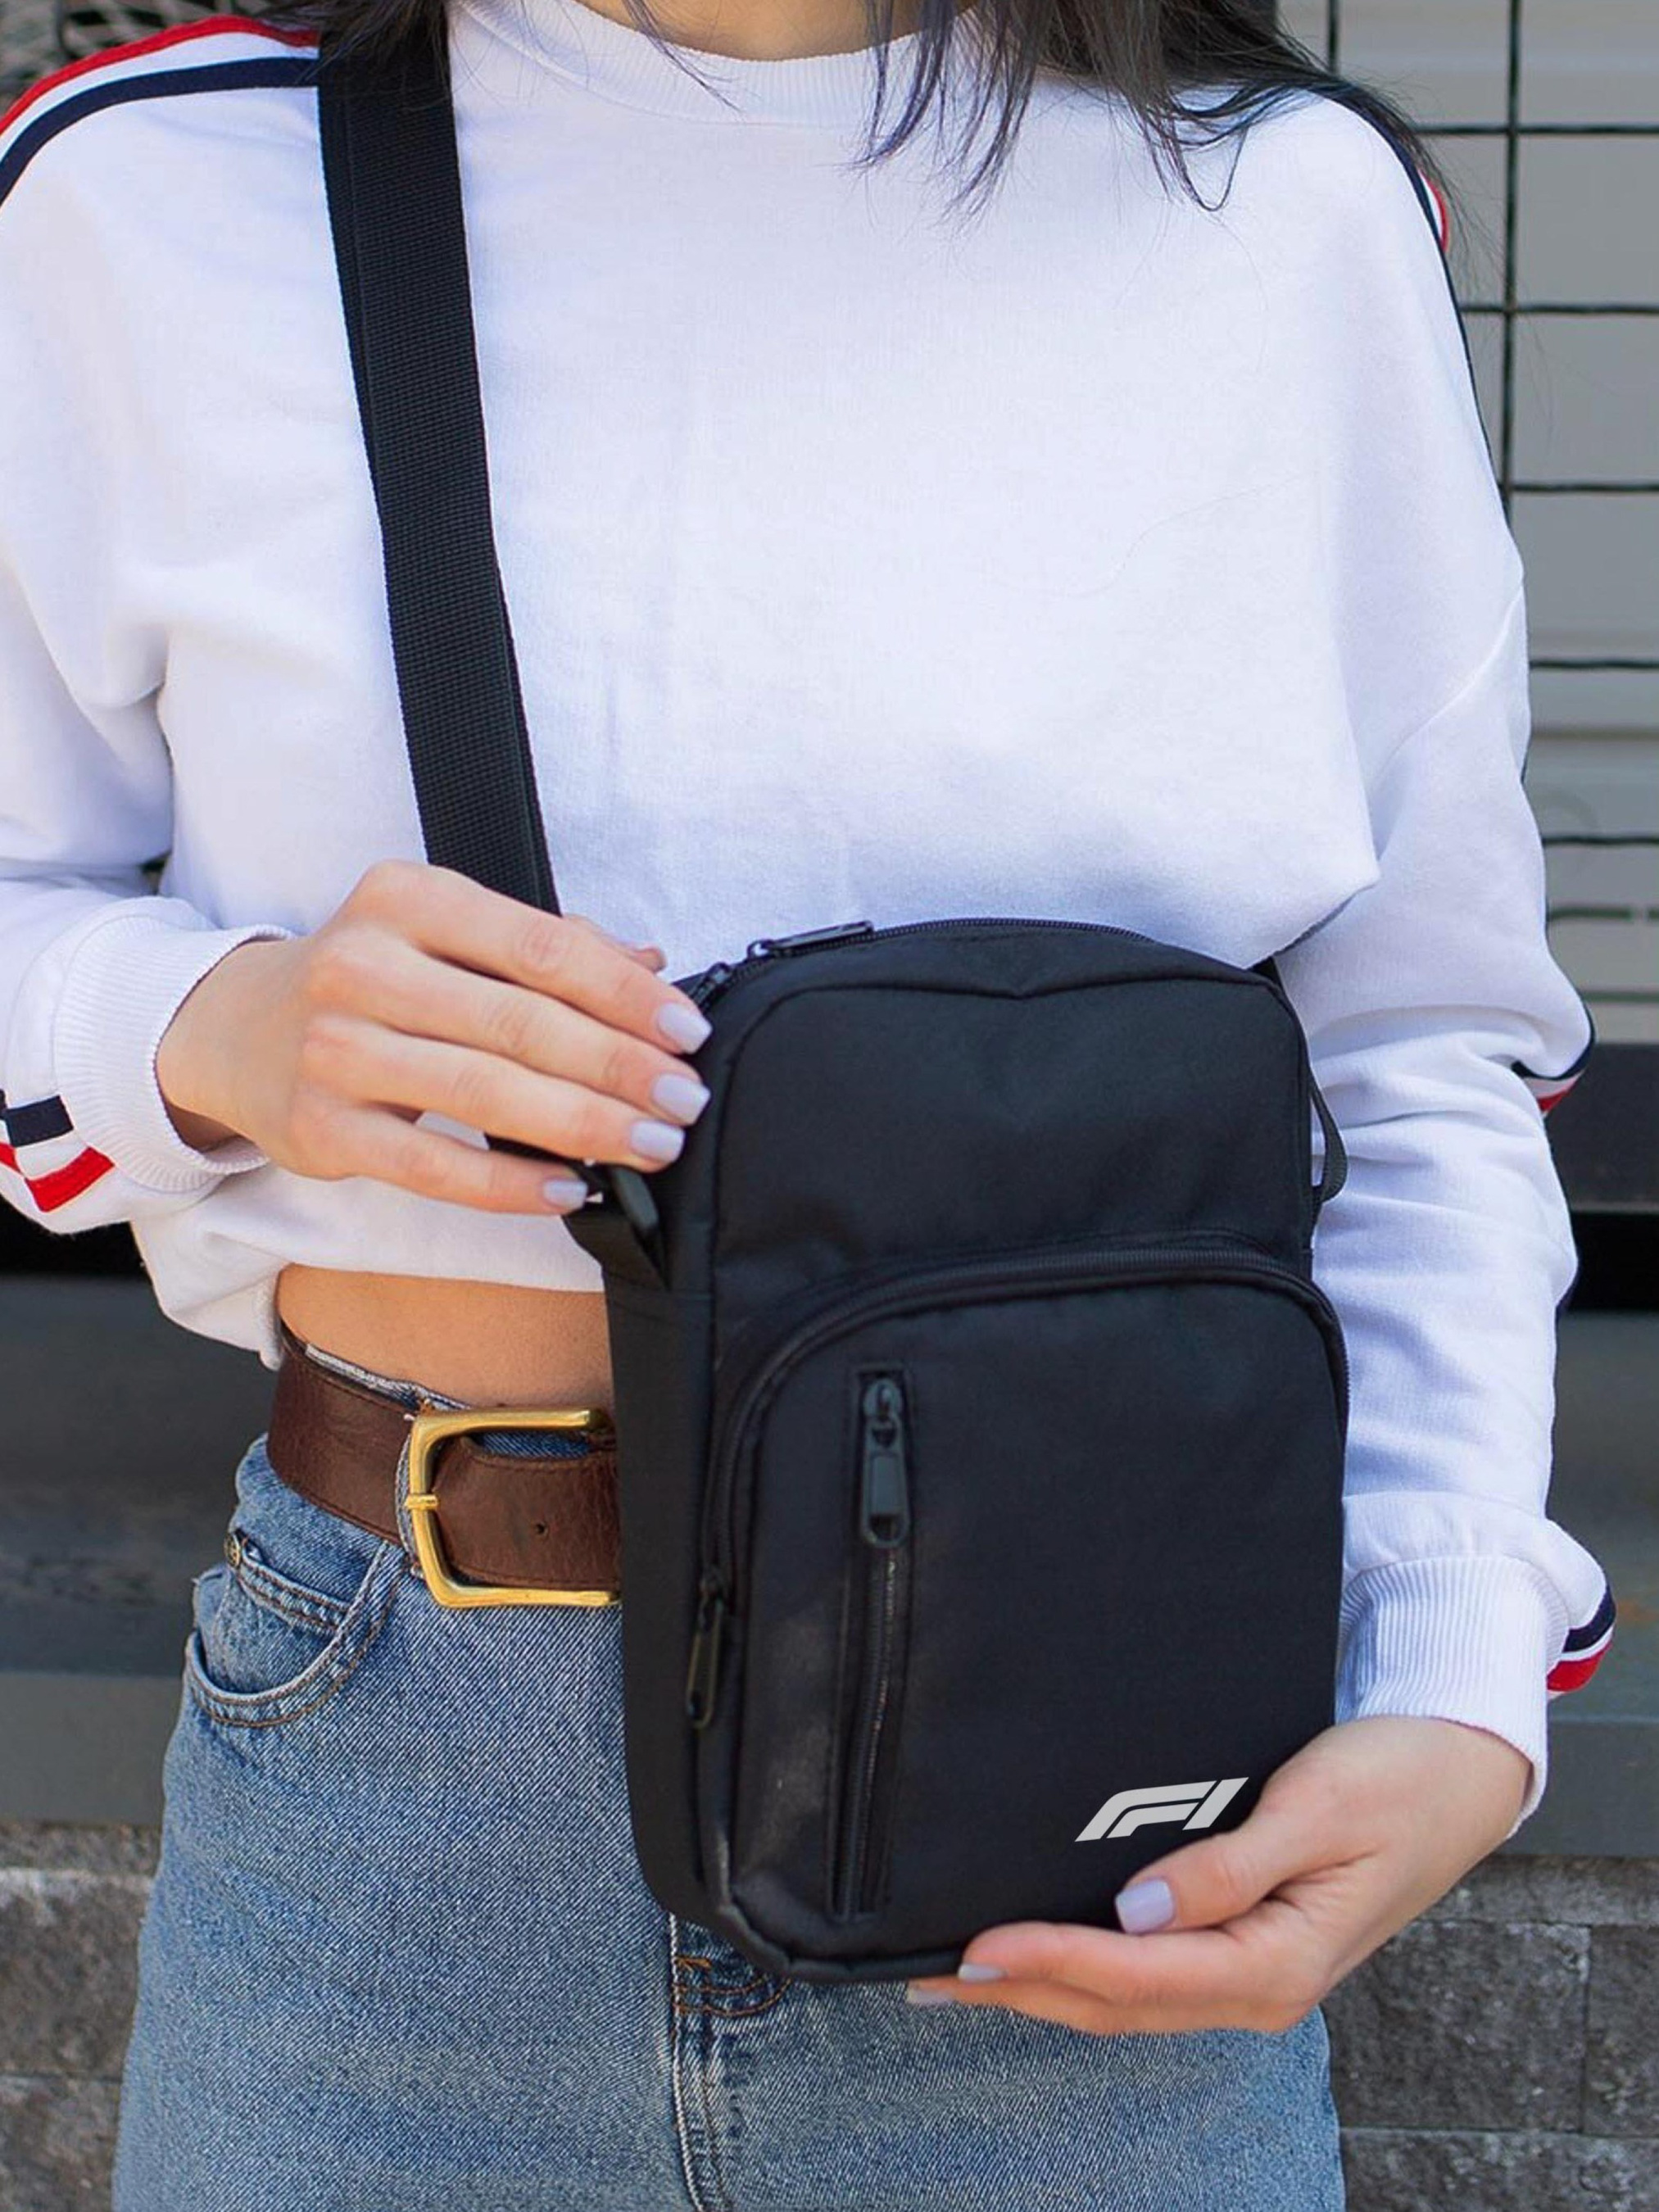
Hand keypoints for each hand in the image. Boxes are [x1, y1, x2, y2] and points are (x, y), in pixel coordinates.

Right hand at [155, 859, 712, 1214]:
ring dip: (583, 1126)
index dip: (626, 995)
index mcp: (408, 897)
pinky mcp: (319, 1127)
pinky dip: (509, 1183)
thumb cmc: (379, 978)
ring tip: (652, 1146)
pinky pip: (432, 1166)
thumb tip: (652, 965)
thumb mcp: (450, 934)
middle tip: (686, 1101)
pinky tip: (570, 1189)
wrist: (239, 1028)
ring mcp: (333, 1048)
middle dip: (619, 1067)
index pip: (541, 946)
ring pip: (483, 1092)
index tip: (689, 1033)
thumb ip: (548, 946)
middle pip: (520, 1023)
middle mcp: (363, 964)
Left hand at [906, 1715, 1530, 2034]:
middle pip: (1119, 2001)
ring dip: (1043, 1989)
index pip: (1139, 1973)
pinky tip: (1040, 1956)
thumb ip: (1228, 1868)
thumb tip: (1138, 1911)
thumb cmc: (1396, 1781)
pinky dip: (1084, 1974)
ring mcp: (1252, 1974)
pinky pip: (1149, 1977)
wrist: (1459, 1773)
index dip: (1052, 1960)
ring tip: (960, 1973)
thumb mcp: (1317, 1811)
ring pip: (1127, 1999)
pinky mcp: (1245, 1947)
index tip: (979, 1942)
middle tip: (931, 1970)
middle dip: (1023, 1990)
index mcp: (1279, 1961)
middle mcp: (1260, 1986)